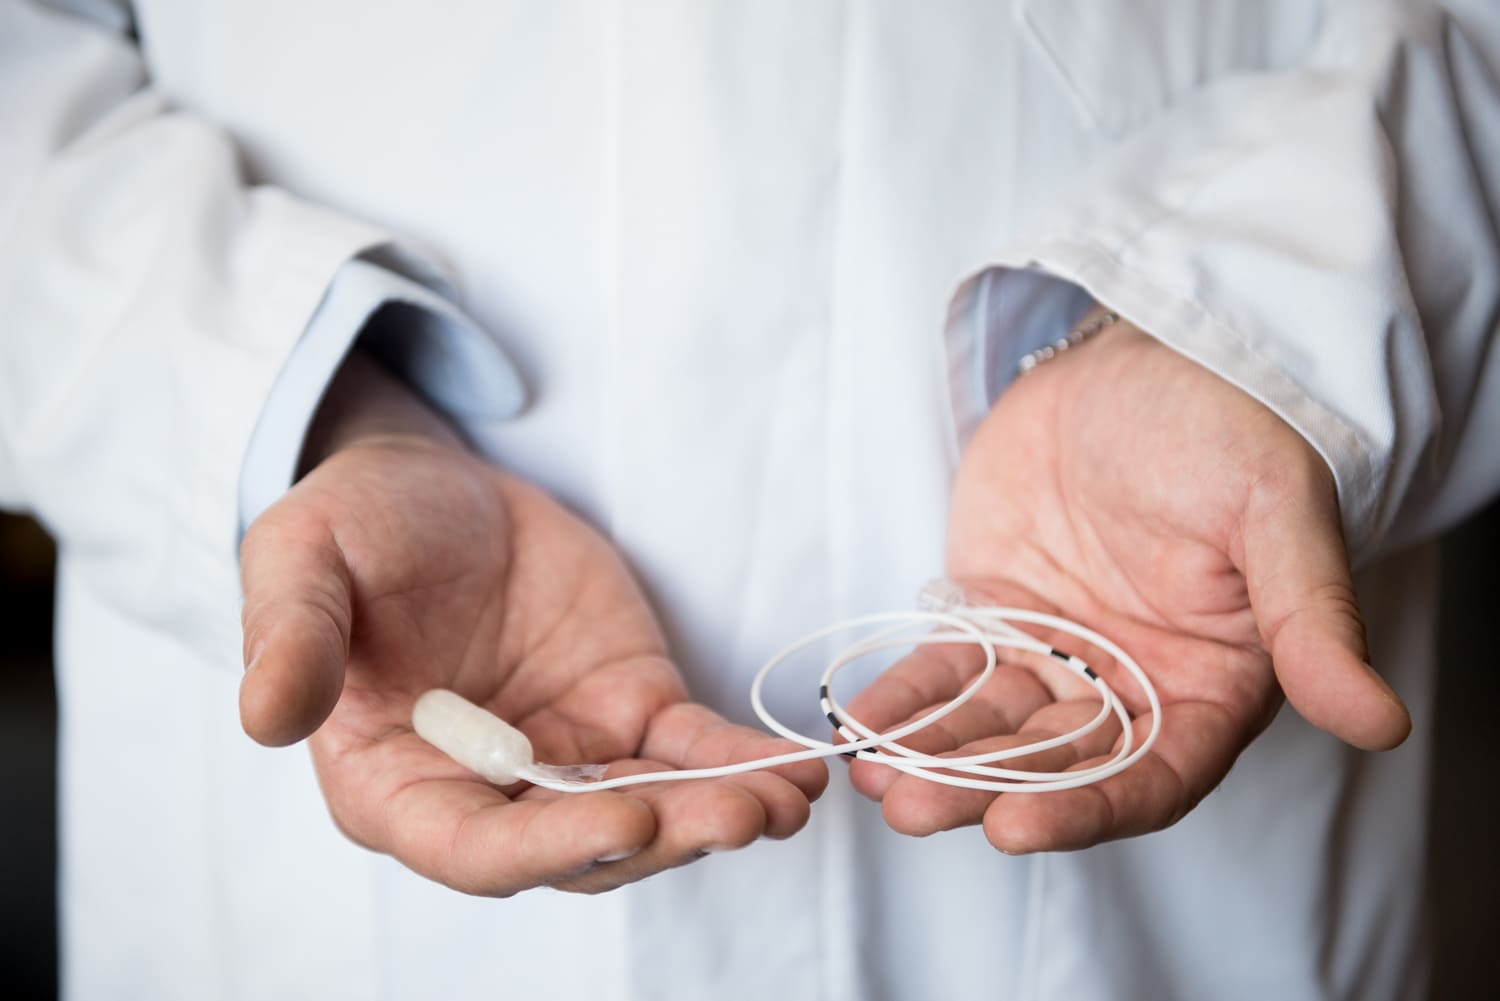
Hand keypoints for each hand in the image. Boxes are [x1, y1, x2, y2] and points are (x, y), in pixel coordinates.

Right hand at [239, 354, 825, 894]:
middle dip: (663, 837)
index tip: (627, 817)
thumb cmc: (354, 527)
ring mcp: (567, 756)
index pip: (471, 848)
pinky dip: (741, 764)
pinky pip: (690, 750)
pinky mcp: (629, 710)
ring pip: (648, 808)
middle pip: (579, 845)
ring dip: (718, 813)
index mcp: (395, 781)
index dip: (548, 846)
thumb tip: (264, 719)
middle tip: (741, 817)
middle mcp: (488, 792)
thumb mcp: (303, 557)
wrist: (435, 489)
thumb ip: (293, 636)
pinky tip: (798, 771)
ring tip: (787, 799)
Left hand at [845, 314, 1409, 851]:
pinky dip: (904, 698)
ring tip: (872, 778)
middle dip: (982, 788)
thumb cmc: (1229, 427)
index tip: (1014, 826)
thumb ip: (1311, 620)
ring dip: (932, 755)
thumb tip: (1381, 724)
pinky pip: (945, 670)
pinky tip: (858, 722)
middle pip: (1054, 762)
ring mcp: (1054, 653)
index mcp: (1208, 685)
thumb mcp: (1276, 514)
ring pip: (990, 727)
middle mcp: (1127, 686)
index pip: (1150, 774)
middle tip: (913, 806)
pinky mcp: (992, 613)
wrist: (1148, 351)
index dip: (1085, 807)